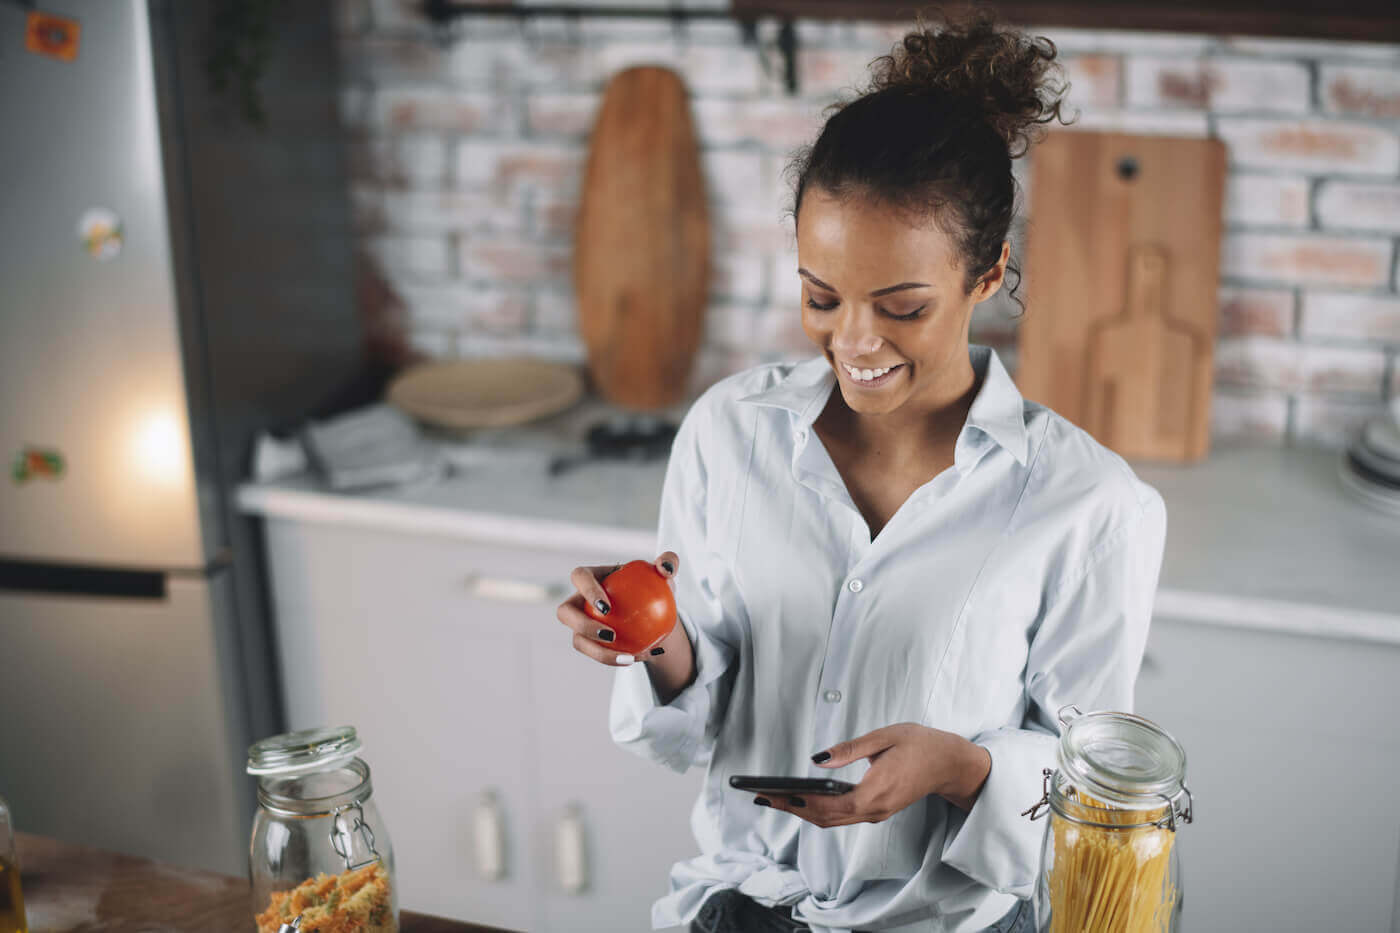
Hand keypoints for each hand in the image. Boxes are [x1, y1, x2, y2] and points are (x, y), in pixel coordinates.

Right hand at [555, 552, 679, 666]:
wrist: (651, 611)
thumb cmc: (653, 584)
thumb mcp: (665, 572)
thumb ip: (669, 562)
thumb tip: (667, 569)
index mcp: (591, 577)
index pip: (580, 577)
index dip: (587, 591)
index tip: (607, 607)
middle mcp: (579, 600)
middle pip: (565, 613)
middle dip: (582, 626)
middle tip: (610, 635)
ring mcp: (580, 624)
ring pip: (579, 642)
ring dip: (600, 653)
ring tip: (629, 658)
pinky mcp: (589, 644)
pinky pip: (598, 655)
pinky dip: (618, 659)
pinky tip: (643, 658)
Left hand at [753, 723, 991, 825]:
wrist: (950, 763)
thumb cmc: (919, 744)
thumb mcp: (885, 737)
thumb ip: (850, 750)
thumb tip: (817, 760)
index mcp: (876, 791)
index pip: (829, 804)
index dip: (798, 802)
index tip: (773, 794)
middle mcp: (874, 809)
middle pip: (825, 817)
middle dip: (791, 808)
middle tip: (761, 796)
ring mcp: (876, 814)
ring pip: (832, 820)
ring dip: (802, 812)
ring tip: (773, 797)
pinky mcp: (876, 811)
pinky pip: (842, 816)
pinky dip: (818, 810)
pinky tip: (801, 797)